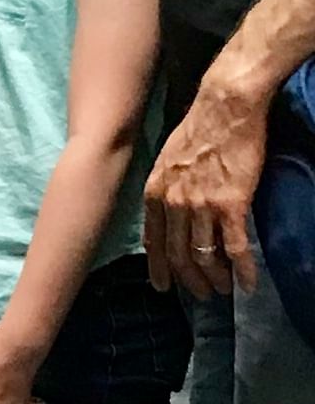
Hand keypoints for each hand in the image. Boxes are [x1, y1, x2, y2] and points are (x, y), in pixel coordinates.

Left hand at [144, 76, 266, 297]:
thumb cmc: (199, 128)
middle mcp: (173, 204)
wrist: (225, 108)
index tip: (162, 286)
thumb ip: (167, 186)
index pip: (153, 241)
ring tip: (224, 290)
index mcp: (155, 193)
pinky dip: (244, 269)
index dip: (158, 267)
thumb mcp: (167, 159)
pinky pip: (235, 247)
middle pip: (178, 254)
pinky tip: (250, 283)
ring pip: (205, 255)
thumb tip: (169, 206)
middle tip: (202, 295)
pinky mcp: (231, 205)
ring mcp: (201, 206)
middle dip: (189, 280)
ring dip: (216, 278)